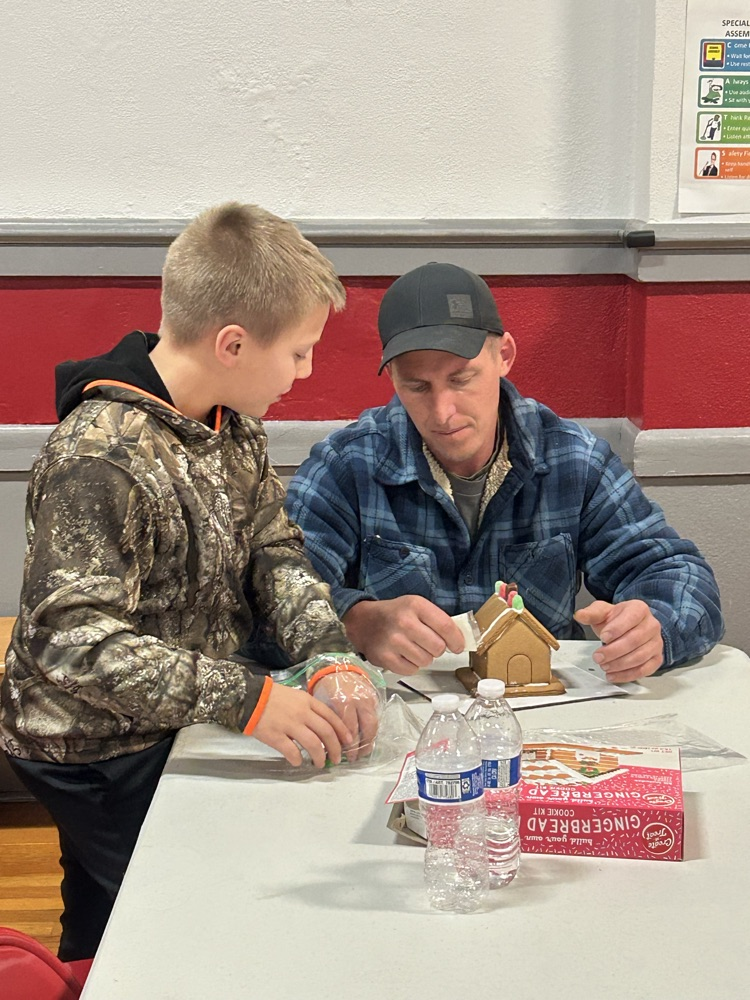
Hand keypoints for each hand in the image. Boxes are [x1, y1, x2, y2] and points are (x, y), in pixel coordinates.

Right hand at [251, 683, 352, 767]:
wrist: (250, 697)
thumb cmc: (273, 697)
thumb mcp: (296, 696)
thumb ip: (309, 708)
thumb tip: (322, 726)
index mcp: (308, 702)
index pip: (331, 717)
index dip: (342, 731)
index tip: (349, 741)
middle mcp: (302, 713)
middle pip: (326, 732)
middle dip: (335, 748)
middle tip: (337, 758)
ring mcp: (289, 725)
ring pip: (313, 744)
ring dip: (320, 757)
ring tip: (320, 764)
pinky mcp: (276, 736)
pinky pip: (291, 751)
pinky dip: (297, 759)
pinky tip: (297, 762)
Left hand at [313, 671, 379, 761]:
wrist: (339, 668)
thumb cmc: (327, 687)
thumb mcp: (322, 703)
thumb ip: (329, 721)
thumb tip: (329, 743)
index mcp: (342, 702)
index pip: (349, 730)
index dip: (348, 746)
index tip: (344, 756)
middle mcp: (358, 701)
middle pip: (364, 730)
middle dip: (361, 747)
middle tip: (355, 758)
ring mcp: (368, 699)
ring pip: (373, 725)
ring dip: (369, 741)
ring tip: (363, 751)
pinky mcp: (374, 698)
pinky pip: (375, 717)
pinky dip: (372, 730)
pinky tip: (367, 738)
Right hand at [342, 596, 464, 674]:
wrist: (363, 621)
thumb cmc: (395, 614)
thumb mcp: (415, 606)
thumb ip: (437, 620)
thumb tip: (460, 640)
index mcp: (415, 605)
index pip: (446, 626)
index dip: (457, 640)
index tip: (458, 646)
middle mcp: (404, 622)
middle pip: (438, 647)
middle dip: (438, 649)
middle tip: (429, 644)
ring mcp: (393, 641)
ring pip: (426, 661)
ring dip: (424, 657)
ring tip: (412, 647)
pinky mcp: (385, 658)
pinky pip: (411, 670)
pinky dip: (411, 665)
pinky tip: (403, 654)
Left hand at [574, 600, 663, 682]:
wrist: (632, 627)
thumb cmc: (618, 620)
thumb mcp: (603, 612)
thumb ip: (591, 613)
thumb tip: (580, 615)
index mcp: (639, 609)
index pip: (631, 618)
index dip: (616, 629)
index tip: (603, 637)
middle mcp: (652, 625)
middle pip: (634, 640)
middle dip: (613, 651)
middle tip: (598, 657)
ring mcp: (656, 643)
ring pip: (640, 656)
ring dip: (619, 664)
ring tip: (604, 666)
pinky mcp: (656, 658)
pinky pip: (645, 670)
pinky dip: (627, 675)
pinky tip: (614, 675)